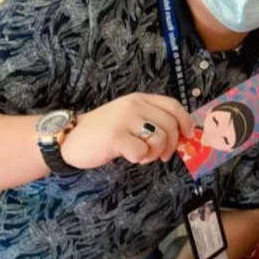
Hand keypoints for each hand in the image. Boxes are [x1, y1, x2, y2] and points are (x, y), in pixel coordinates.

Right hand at [62, 93, 194, 169]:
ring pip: (159, 138)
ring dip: (155, 153)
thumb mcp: (129, 118)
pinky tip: (129, 156)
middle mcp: (134, 105)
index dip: (185, 121)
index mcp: (140, 99)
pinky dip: (140, 159)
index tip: (188, 136)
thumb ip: (152, 121)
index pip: (173, 105)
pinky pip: (142, 151)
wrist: (70, 138)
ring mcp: (124, 119)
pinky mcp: (115, 136)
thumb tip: (182, 135)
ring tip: (143, 155)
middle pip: (170, 125)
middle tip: (163, 155)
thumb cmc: (104, 131)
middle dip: (171, 144)